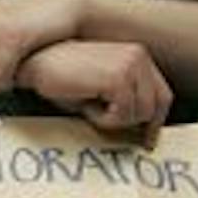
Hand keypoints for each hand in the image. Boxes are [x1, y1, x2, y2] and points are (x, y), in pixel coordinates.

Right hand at [18, 39, 172, 140]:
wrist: (34, 63)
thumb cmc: (61, 78)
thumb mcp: (100, 88)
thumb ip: (125, 99)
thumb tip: (142, 131)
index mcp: (137, 55)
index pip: (163, 96)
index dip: (155, 122)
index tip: (147, 141)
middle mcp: (139, 57)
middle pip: (154, 109)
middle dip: (129, 123)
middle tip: (99, 117)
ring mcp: (130, 66)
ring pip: (140, 115)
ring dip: (113, 120)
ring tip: (88, 104)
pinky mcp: (118, 78)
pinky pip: (122, 115)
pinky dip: (102, 118)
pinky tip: (85, 101)